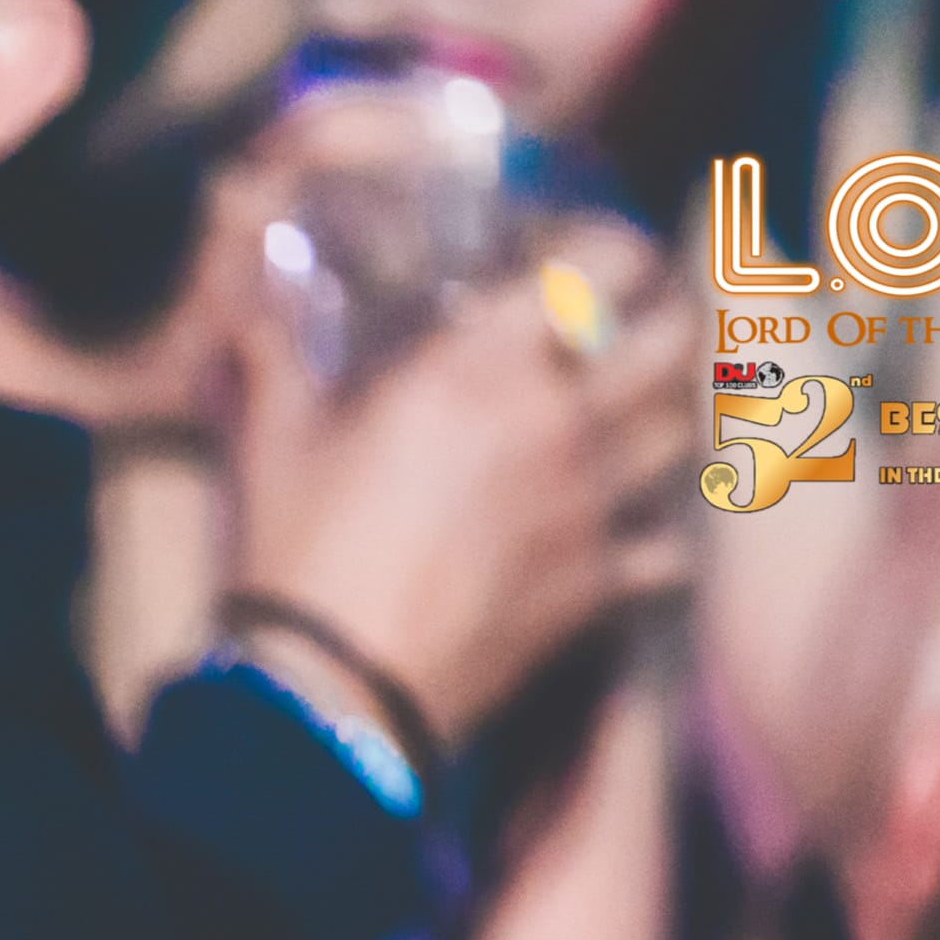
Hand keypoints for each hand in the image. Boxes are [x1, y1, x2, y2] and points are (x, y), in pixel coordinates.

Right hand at [217, 233, 700, 742]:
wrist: (332, 691)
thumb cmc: (299, 556)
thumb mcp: (276, 442)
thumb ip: (278, 353)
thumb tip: (254, 292)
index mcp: (481, 367)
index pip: (603, 262)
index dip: (607, 248)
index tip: (577, 259)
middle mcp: (558, 420)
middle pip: (674, 336)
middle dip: (663, 320)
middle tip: (629, 329)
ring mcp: (590, 504)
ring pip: (685, 429)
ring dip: (668, 413)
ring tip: (635, 417)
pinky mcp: (598, 583)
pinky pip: (670, 545)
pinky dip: (658, 535)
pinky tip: (629, 532)